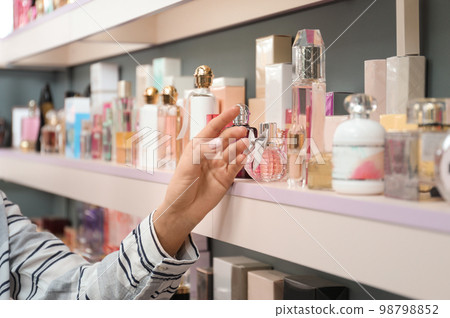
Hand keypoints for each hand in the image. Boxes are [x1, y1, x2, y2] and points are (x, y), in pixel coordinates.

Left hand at [154, 106, 248, 255]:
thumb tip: (216, 142)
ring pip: (233, 151)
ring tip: (245, 144)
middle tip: (242, 131)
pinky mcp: (226, 178)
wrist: (182, 210)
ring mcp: (219, 166)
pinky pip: (236, 166)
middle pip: (226, 139)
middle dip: (234, 133)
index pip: (213, 128)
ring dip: (239, 146)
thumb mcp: (186, 166)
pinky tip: (244, 157)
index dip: (224, 118)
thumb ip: (201, 152)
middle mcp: (210, 154)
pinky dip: (241, 160)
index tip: (235, 109)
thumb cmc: (179, 188)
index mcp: (197, 147)